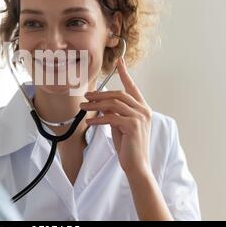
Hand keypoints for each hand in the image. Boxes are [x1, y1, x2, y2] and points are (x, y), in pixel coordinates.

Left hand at [80, 57, 152, 177]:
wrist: (137, 165)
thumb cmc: (128, 146)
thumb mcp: (120, 125)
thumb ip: (115, 112)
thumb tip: (101, 103)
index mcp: (142, 108)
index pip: (132, 87)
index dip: (125, 73)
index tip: (118, 61)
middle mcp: (143, 110)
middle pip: (118, 94)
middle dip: (99, 94)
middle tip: (85, 96)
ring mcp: (139, 117)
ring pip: (113, 104)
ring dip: (95, 105)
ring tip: (83, 108)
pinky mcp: (133, 126)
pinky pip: (111, 117)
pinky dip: (98, 119)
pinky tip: (89, 122)